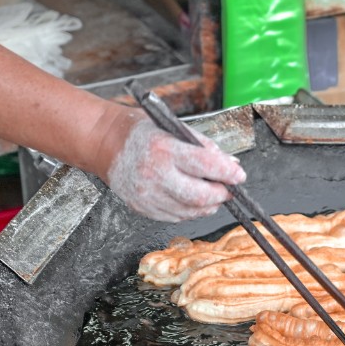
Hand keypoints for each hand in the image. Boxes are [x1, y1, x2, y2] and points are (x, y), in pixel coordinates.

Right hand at [106, 117, 246, 221]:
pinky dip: (190, 210)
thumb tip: (231, 165)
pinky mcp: (142, 208)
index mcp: (164, 149)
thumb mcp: (174, 128)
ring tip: (210, 193)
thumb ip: (205, 147)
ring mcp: (147, 195)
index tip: (239, 176)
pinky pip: (177, 216)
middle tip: (228, 188)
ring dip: (208, 205)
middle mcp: (154, 174)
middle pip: (201, 196)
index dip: (228, 174)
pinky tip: (190, 198)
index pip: (206, 165)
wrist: (105, 144)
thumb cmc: (141, 133)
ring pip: (191, 211)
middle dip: (221, 194)